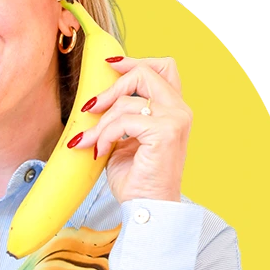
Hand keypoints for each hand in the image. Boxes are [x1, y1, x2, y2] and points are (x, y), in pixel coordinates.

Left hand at [73, 57, 192, 202]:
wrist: (146, 208)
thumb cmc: (136, 178)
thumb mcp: (125, 139)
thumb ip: (121, 115)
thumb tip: (96, 97)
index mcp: (173, 109)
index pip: (162, 67)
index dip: (136, 60)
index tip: (110, 64)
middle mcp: (179, 110)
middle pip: (144, 73)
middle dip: (111, 88)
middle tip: (90, 108)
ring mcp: (175, 120)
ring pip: (127, 100)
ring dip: (100, 122)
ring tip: (91, 143)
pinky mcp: (165, 132)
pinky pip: (123, 120)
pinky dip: (105, 134)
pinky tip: (100, 152)